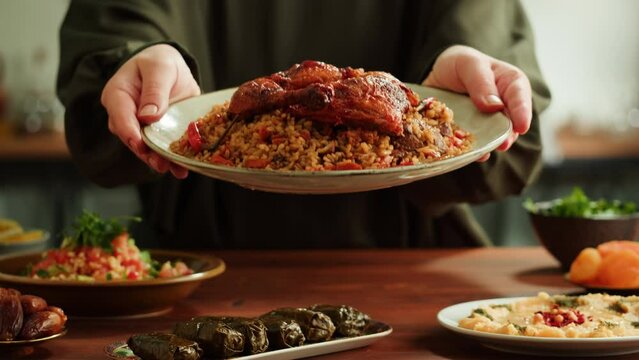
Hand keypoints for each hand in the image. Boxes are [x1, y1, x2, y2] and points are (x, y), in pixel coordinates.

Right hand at [101, 44, 200, 177]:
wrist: (171, 67)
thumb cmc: (159, 62)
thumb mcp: (159, 68)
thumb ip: (154, 90)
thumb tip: (149, 116)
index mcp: (118, 94)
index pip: (120, 115)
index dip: (130, 132)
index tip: (140, 144)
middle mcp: (125, 115)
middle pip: (131, 137)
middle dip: (145, 152)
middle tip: (160, 164)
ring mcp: (140, 127)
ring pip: (145, 147)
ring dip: (158, 160)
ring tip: (173, 169)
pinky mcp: (156, 134)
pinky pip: (161, 148)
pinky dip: (171, 160)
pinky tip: (181, 170)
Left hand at [423, 45, 532, 160]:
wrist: (438, 76)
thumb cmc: (459, 64)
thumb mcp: (468, 64)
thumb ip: (480, 81)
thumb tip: (494, 106)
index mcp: (510, 83)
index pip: (520, 97)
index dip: (522, 112)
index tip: (521, 126)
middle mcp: (503, 106)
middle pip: (510, 123)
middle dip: (507, 135)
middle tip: (503, 144)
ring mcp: (488, 123)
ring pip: (494, 137)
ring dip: (490, 145)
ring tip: (485, 151)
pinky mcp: (472, 134)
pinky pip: (475, 145)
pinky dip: (473, 151)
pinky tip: (471, 154)